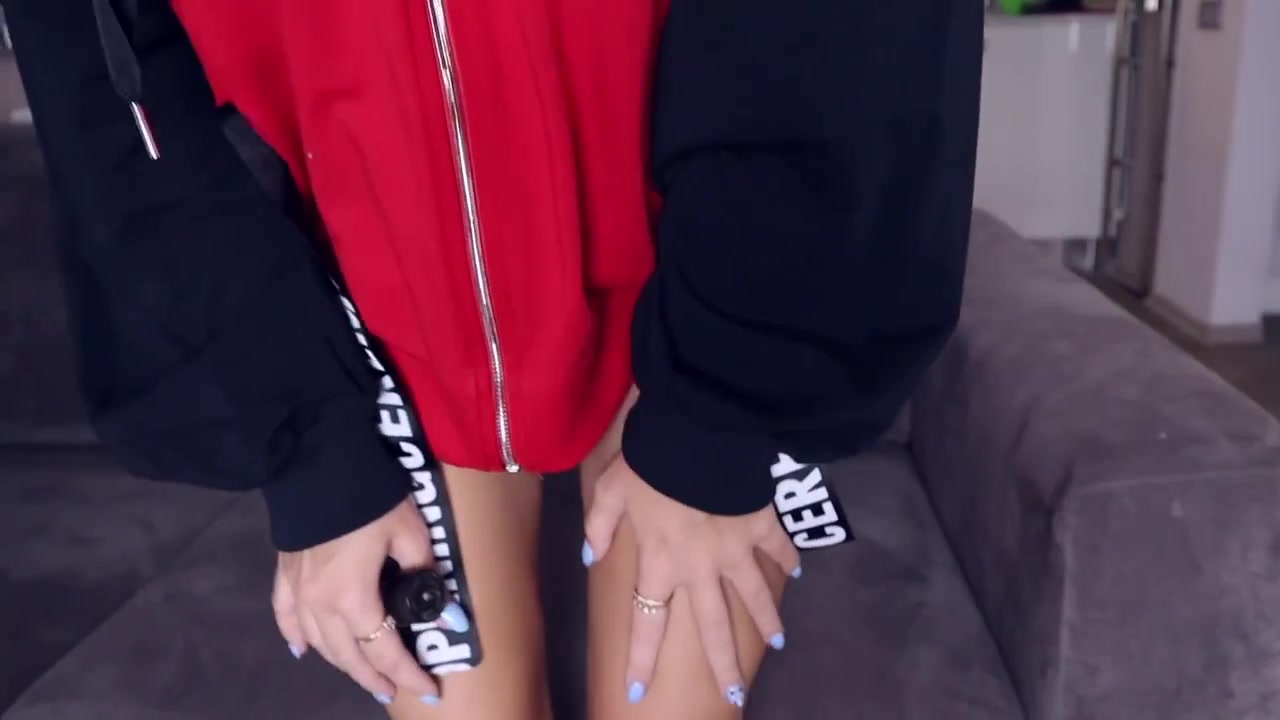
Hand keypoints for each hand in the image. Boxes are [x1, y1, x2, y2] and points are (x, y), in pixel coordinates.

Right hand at [272, 498, 447, 706]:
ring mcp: (297, 591)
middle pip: (348, 655)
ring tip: (364, 674)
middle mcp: (320, 606)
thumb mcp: (411, 532)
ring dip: (342, 663)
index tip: (428, 689)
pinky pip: (285, 616)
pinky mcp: (284, 573)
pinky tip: (303, 651)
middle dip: (375, 676)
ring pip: (318, 643)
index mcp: (353, 599)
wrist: (316, 461)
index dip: (407, 672)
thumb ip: (425, 575)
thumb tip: (446, 614)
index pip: (384, 651)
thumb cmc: (371, 497)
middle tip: (396, 689)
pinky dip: (295, 637)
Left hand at [583, 456, 800, 706]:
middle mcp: (700, 567)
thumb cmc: (648, 462)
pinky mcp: (760, 525)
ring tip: (779, 643)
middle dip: (723, 664)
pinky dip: (787, 558)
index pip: (646, 621)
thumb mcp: (609, 490)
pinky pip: (777, 547)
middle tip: (735, 694)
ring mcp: (735, 549)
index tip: (638, 693)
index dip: (640, 659)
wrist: (699, 434)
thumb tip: (591, 555)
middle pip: (712, 627)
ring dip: (767, 621)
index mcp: (660, 562)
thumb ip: (598, 525)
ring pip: (754, 596)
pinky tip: (797, 571)